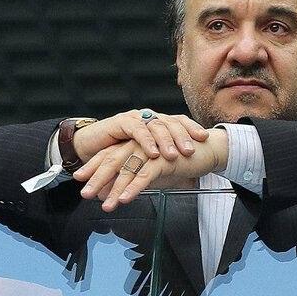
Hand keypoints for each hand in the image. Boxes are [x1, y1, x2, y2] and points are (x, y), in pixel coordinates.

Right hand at [72, 110, 208, 162]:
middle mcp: (148, 117)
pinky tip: (153, 154)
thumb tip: (192, 178)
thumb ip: (165, 164)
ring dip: (166, 141)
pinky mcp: (121, 122)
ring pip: (156, 126)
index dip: (192, 127)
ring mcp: (135, 118)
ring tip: (175, 155)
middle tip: (192, 151)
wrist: (90, 147)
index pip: (179, 121)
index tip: (205, 138)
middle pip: (171, 122)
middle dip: (183, 136)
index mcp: (158, 123)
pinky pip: (137, 130)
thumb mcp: (146, 159)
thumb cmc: (120, 155)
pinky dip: (146, 142)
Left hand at [73, 128, 228, 211]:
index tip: (79, 179)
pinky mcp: (164, 158)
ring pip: (127, 169)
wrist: (208, 150)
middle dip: (97, 178)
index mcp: (136, 145)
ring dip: (114, 188)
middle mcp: (141, 145)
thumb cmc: (182, 161)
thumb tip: (116, 196)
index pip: (110, 154)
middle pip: (113, 160)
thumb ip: (136, 181)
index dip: (93, 166)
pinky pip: (146, 174)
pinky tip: (125, 199)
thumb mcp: (155, 173)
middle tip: (84, 194)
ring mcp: (152, 150)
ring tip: (105, 205)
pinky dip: (134, 187)